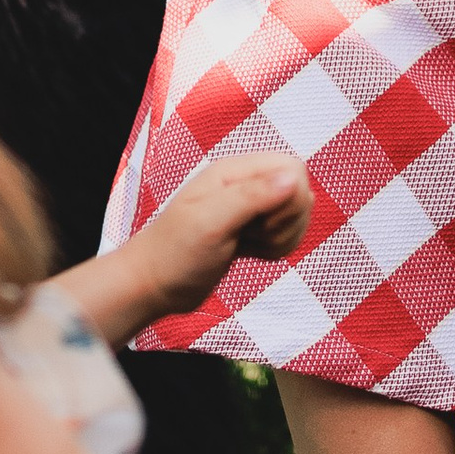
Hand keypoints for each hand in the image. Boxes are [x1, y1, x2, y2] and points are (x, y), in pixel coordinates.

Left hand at [128, 153, 313, 319]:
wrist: (155, 285)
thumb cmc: (174, 252)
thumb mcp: (210, 223)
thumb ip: (251, 197)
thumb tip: (293, 178)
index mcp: (233, 172)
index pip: (292, 168)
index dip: (291, 198)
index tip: (265, 221)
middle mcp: (245, 185)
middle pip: (299, 192)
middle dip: (286, 222)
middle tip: (251, 235)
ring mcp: (250, 208)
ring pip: (295, 215)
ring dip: (281, 238)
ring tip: (247, 245)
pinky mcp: (253, 230)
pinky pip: (286, 235)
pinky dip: (276, 249)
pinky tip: (249, 253)